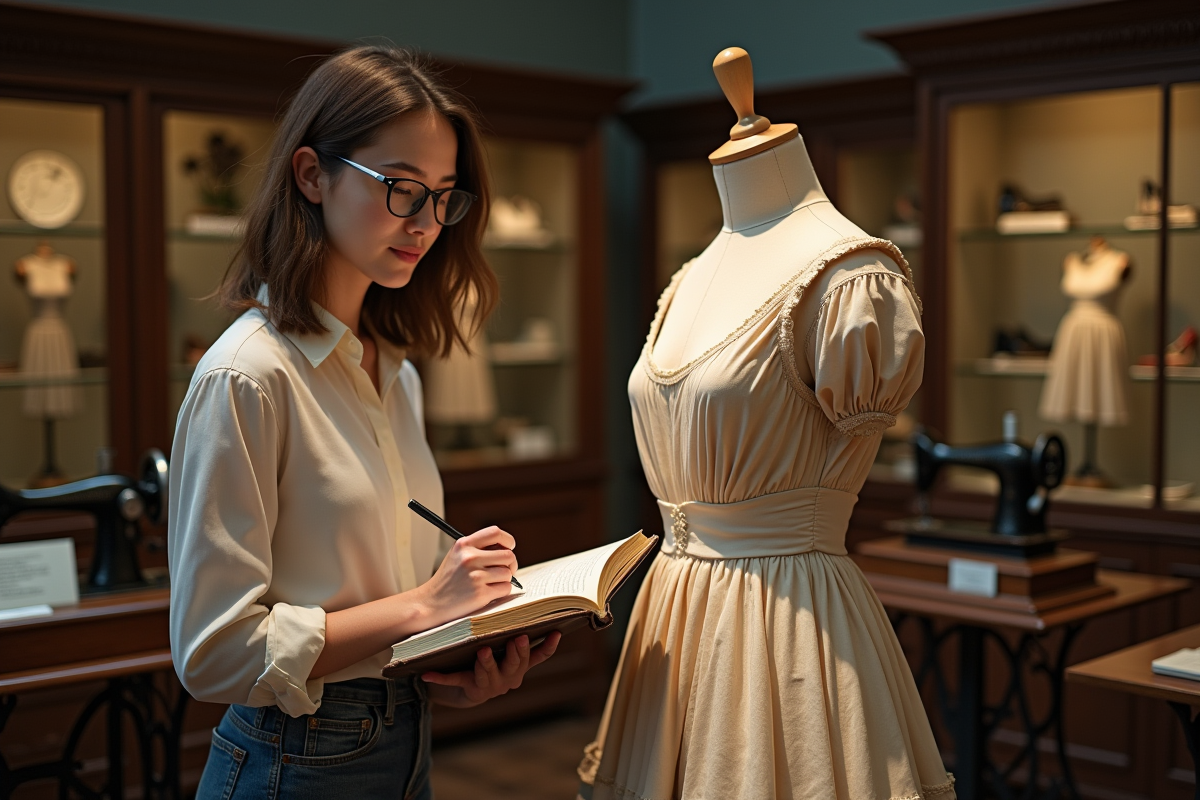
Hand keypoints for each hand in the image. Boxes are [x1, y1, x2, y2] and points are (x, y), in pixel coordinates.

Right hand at [414, 526, 517, 627]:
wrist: (431, 603)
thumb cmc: (448, 580)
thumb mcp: (457, 556)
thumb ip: (478, 548)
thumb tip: (507, 548)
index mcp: (464, 545)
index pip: (495, 533)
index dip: (508, 540)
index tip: (510, 547)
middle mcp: (469, 558)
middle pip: (508, 555)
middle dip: (510, 565)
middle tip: (504, 570)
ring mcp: (475, 576)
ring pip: (508, 574)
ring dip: (504, 580)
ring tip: (490, 583)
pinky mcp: (480, 594)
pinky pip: (505, 588)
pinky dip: (501, 592)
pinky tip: (488, 593)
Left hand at [421, 632, 560, 707]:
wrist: (467, 688)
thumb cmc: (488, 658)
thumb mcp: (504, 646)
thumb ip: (514, 629)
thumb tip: (525, 598)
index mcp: (519, 666)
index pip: (538, 656)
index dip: (548, 646)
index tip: (555, 632)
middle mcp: (509, 678)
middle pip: (516, 665)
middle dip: (517, 652)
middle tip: (518, 637)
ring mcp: (490, 685)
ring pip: (490, 673)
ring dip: (487, 662)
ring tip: (483, 651)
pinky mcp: (469, 689)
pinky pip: (455, 681)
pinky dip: (441, 677)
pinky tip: (428, 672)